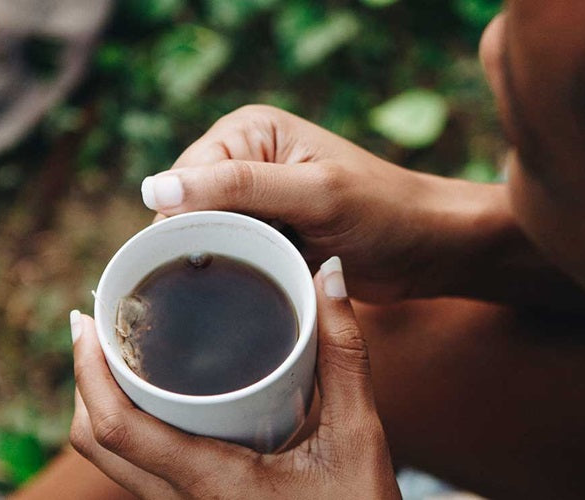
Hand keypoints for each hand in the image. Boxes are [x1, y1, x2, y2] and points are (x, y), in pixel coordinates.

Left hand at [69, 257, 401, 499]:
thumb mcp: (358, 437)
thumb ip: (345, 357)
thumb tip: (331, 277)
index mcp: (211, 484)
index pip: (118, 430)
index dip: (87, 371)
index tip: (87, 320)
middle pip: (95, 443)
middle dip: (84, 379)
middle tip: (98, 322)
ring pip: (112, 461)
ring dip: (103, 404)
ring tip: (121, 350)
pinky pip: (140, 470)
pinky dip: (132, 426)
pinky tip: (160, 394)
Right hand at [140, 104, 509, 301]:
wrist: (429, 249)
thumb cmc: (384, 212)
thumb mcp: (313, 195)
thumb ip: (238, 188)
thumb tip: (154, 189)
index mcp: (248, 130)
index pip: (183, 179)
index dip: (185, 223)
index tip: (210, 261)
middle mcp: (244, 158)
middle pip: (186, 212)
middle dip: (202, 245)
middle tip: (234, 278)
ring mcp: (254, 200)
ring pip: (204, 240)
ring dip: (219, 264)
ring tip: (245, 284)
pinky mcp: (266, 234)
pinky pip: (230, 258)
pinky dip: (237, 275)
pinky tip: (248, 293)